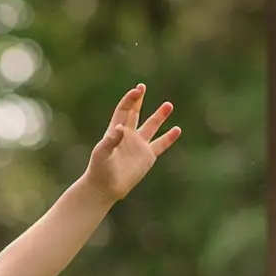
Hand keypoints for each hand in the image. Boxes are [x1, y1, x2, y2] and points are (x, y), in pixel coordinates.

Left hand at [84, 84, 180, 202]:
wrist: (105, 187)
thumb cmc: (99, 169)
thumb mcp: (102, 153)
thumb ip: (111, 140)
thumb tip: (121, 127)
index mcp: (116, 130)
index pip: (124, 110)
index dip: (130, 99)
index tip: (138, 90)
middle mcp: (129, 135)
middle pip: (135, 113)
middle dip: (139, 100)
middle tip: (143, 87)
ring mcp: (139, 145)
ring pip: (151, 126)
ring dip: (159, 116)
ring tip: (168, 105)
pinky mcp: (147, 157)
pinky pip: (160, 145)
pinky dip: (169, 138)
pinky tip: (177, 130)